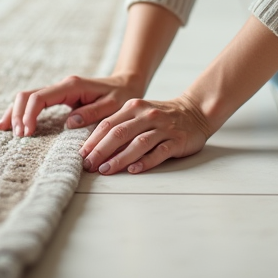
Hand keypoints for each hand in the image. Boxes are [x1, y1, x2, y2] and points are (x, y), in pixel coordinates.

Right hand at [0, 73, 144, 137]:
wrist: (127, 85)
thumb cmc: (122, 97)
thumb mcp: (113, 106)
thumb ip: (93, 113)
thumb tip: (70, 123)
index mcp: (72, 86)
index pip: (40, 97)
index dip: (29, 115)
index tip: (27, 133)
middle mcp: (62, 86)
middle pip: (27, 95)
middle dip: (17, 114)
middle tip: (18, 137)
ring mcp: (58, 90)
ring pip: (27, 97)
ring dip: (14, 112)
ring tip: (3, 130)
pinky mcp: (58, 97)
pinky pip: (34, 102)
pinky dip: (21, 112)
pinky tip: (12, 124)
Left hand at [80, 94, 212, 175]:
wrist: (195, 112)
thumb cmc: (161, 117)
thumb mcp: (139, 114)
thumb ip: (121, 126)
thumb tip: (94, 148)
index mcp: (134, 107)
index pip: (108, 124)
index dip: (93, 140)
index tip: (81, 155)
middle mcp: (147, 115)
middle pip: (119, 133)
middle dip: (101, 151)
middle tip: (89, 166)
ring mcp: (163, 127)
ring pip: (138, 143)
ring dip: (119, 158)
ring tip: (106, 170)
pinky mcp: (176, 140)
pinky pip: (159, 151)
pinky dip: (145, 161)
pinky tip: (133, 170)